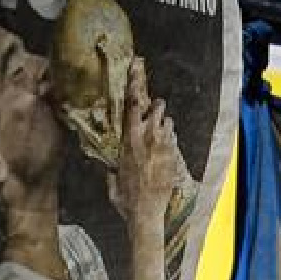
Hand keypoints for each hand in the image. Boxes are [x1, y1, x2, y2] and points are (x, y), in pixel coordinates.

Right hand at [110, 58, 190, 223]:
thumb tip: (105, 164)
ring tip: (159, 131)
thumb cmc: (125, 198)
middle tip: (154, 107)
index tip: (136, 67)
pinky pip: (174, 139)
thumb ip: (110, 167)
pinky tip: (166, 148)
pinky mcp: (175, 157)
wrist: (146, 212)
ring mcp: (164, 147)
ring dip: (164, 123)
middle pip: (156, 108)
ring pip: (168, 122)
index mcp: (129, 139)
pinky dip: (170, 139)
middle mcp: (148, 138)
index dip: (135, 84)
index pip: (133, 104)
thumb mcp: (112, 179)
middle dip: (155, 106)